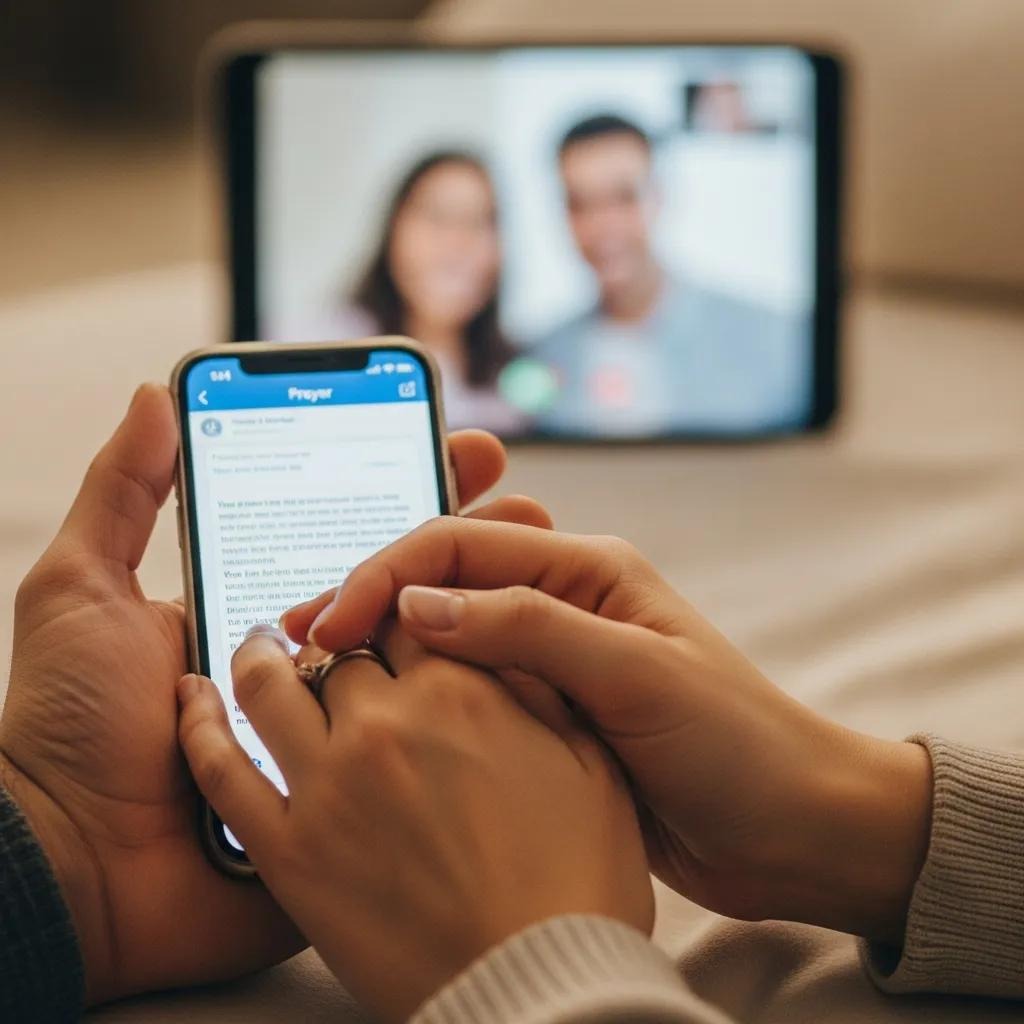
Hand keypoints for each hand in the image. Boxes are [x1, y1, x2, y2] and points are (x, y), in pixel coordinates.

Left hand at [0, 384, 534, 1004]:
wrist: (72, 869)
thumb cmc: (68, 724)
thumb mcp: (79, 591)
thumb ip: (122, 494)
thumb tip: (157, 395)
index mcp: (270, 616)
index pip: (357, 540)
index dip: (417, 491)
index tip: (474, 453)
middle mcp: (315, 668)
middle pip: (408, 599)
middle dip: (475, 548)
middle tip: (530, 507)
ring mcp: (341, 735)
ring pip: (426, 672)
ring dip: (485, 622)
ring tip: (540, 576)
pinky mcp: (351, 801)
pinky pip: (416, 754)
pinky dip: (466, 716)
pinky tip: (520, 672)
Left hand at [177, 623, 653, 1023]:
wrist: (540, 986)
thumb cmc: (577, 880)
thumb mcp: (589, 760)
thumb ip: (537, 684)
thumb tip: (494, 637)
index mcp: (461, 692)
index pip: (404, 613)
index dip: (393, 610)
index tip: (387, 619)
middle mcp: (385, 723)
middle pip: (336, 645)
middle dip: (335, 634)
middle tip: (328, 638)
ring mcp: (327, 784)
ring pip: (265, 685)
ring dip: (258, 654)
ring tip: (259, 645)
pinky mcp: (287, 850)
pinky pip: (219, 769)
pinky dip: (197, 724)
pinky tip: (193, 699)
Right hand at [284, 518, 932, 945]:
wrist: (792, 827)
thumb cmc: (736, 742)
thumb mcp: (636, 676)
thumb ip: (531, 629)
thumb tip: (420, 603)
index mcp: (588, 569)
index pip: (461, 544)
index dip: (388, 573)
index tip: (332, 623)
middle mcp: (564, 602)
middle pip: (443, 577)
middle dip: (369, 597)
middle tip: (298, 636)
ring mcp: (553, 659)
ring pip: (445, 633)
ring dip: (382, 645)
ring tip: (315, 673)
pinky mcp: (547, 714)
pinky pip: (466, 689)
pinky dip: (414, 692)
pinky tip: (375, 713)